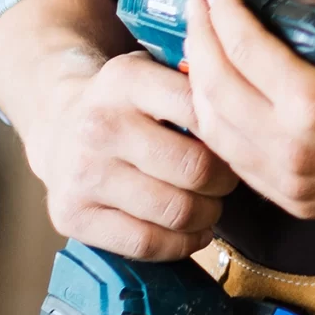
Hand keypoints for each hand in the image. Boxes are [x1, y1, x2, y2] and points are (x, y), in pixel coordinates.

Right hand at [28, 51, 240, 259]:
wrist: (58, 123)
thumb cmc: (128, 101)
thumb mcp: (157, 70)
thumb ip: (200, 82)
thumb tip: (256, 110)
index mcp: (126, 79)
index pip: (203, 109)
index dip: (233, 133)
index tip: (242, 142)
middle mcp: (99, 126)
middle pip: (195, 168)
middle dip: (226, 181)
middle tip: (229, 181)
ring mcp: (81, 174)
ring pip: (175, 210)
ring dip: (208, 215)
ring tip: (212, 206)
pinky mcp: (71, 215)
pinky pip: (146, 243)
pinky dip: (181, 244)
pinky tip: (191, 233)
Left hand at [182, 0, 314, 221]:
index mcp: (314, 104)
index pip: (242, 50)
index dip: (222, 14)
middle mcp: (292, 149)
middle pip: (214, 90)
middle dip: (200, 42)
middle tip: (199, 13)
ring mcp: (289, 182)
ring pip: (215, 132)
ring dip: (200, 86)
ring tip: (205, 51)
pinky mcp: (293, 201)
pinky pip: (237, 161)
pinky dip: (221, 125)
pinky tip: (225, 97)